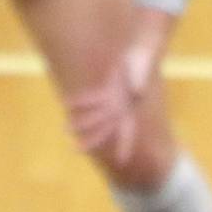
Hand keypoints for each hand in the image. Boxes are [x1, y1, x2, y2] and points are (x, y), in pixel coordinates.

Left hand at [66, 7, 176, 165]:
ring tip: (66, 129)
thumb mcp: (143, 69)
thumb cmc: (144, 58)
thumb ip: (139, 81)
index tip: (121, 161)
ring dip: (81, 123)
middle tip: (75, 150)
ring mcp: (114, 101)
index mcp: (132, 108)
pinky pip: (92, 99)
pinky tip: (66, 104)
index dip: (125, 145)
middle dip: (92, 141)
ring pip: (95, 117)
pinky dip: (81, 102)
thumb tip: (136, 93)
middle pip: (106, 130)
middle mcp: (122, 109)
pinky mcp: (108, 91)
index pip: (129, 131)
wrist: (142, 49)